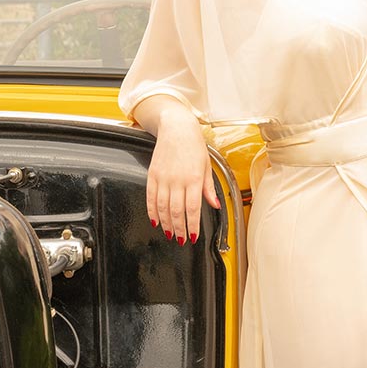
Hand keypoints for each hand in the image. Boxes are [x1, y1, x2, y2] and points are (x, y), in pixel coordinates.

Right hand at [146, 109, 220, 244]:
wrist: (176, 127)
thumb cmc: (194, 145)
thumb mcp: (207, 166)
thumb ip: (209, 188)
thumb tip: (215, 205)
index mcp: (194, 178)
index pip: (193, 209)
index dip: (192, 226)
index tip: (194, 236)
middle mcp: (178, 180)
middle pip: (177, 212)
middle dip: (179, 229)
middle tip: (181, 239)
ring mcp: (163, 178)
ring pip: (163, 207)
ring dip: (166, 224)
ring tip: (170, 233)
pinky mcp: (152, 175)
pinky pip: (150, 198)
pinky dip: (152, 211)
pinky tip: (156, 220)